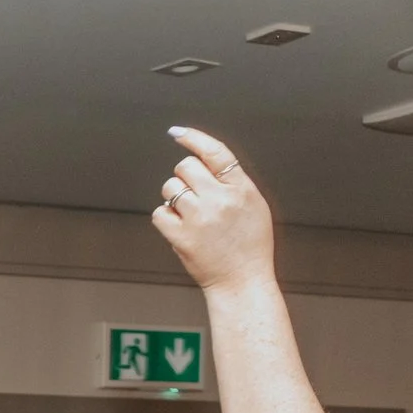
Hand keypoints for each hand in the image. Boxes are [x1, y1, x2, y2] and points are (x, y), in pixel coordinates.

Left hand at [151, 127, 274, 293]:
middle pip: (186, 166)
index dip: (193, 138)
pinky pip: (159, 213)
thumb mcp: (253, 205)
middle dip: (185, 176)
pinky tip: (179, 227)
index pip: (215, 152)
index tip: (177, 133)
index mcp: (240, 188)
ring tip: (189, 213)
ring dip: (173, 197)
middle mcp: (220, 199)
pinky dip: (165, 218)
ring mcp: (199, 218)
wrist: (243, 280)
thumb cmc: (249, 244)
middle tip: (193, 194)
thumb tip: (204, 160)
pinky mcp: (182, 237)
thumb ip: (232, 182)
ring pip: (170, 188)